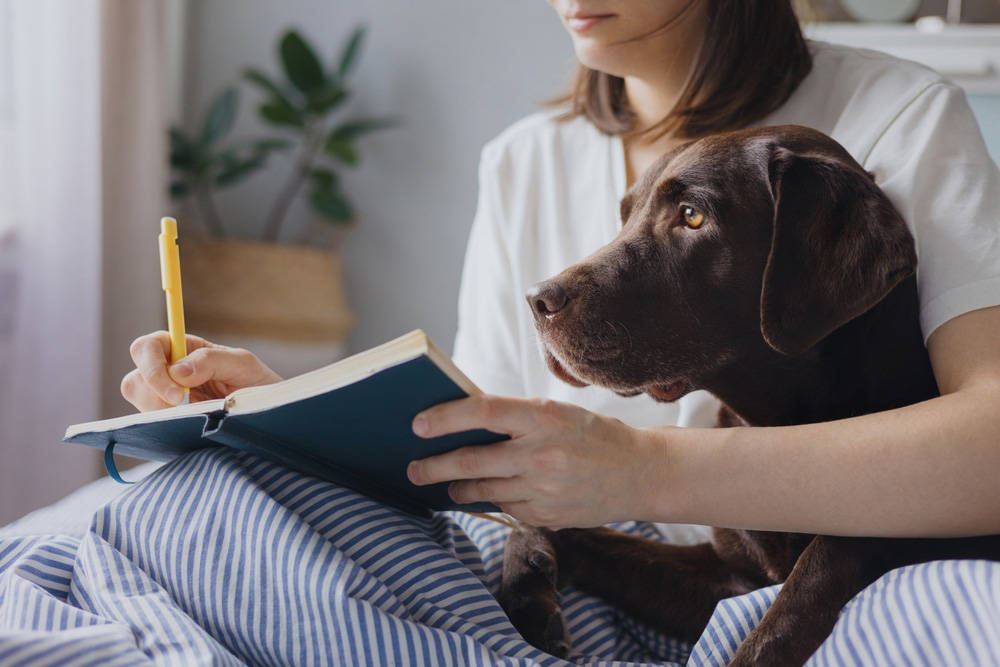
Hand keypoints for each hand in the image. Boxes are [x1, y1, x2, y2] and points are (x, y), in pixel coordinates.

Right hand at [121, 331, 281, 410]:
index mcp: (184, 350)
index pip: (147, 347)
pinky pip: (150, 425)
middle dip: (155, 396)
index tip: (177, 395)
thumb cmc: (259, 383)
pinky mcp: (168, 421)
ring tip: (195, 416)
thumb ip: (211, 361)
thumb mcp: (243, 365)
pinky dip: (165, 426)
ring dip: (161, 413)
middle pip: (135, 379)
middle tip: (184, 409)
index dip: (152, 368)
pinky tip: (190, 426)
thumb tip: (176, 371)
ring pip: (139, 404)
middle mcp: (168, 372)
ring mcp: (165, 399)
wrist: (269, 413)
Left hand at [406, 395, 657, 528]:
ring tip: (447, 485)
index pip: (483, 411)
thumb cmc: (592, 435)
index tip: (418, 424)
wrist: (640, 472)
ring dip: (459, 488)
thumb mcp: (558, 413)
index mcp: (545, 416)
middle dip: (435, 466)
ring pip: (485, 490)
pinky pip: (508, 508)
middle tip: (413, 468)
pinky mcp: (549, 516)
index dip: (446, 417)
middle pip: (473, 460)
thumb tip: (461, 425)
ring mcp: (545, 489)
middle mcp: (543, 453)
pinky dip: (495, 500)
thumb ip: (515, 419)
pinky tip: (492, 494)